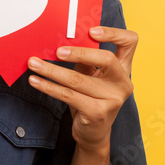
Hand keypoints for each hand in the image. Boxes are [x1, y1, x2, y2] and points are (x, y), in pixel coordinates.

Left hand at [26, 26, 137, 153]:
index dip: (113, 33)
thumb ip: (84, 59)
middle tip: (57, 51)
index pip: (130, 42)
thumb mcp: (90, 75)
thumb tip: (61, 41)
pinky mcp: (97, 113)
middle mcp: (123, 82)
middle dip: (80, 52)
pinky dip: (49, 87)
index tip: (91, 30)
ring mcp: (113, 99)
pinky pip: (68, 95)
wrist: (92, 133)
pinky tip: (35, 81)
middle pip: (106, 59)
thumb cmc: (89, 98)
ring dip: (52, 70)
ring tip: (33, 64)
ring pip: (78, 79)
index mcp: (123, 68)